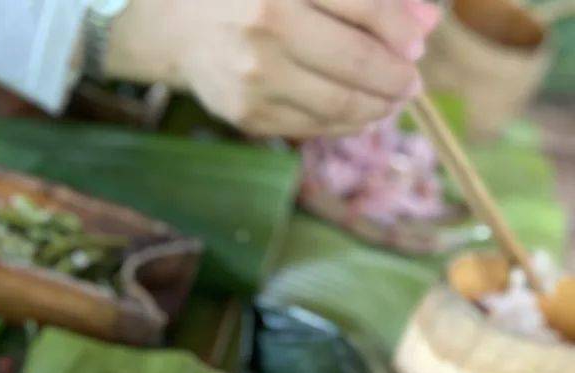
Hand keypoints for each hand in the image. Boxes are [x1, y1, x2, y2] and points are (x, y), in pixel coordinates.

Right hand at [105, 0, 440, 138]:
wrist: (180, 26)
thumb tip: (427, 26)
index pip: (365, 8)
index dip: (401, 29)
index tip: (419, 43)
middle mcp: (267, 30)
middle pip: (356, 62)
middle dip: (395, 76)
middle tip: (412, 80)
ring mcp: (255, 79)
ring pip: (338, 102)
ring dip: (378, 106)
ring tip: (393, 98)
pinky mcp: (249, 115)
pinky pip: (313, 126)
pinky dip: (346, 122)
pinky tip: (362, 112)